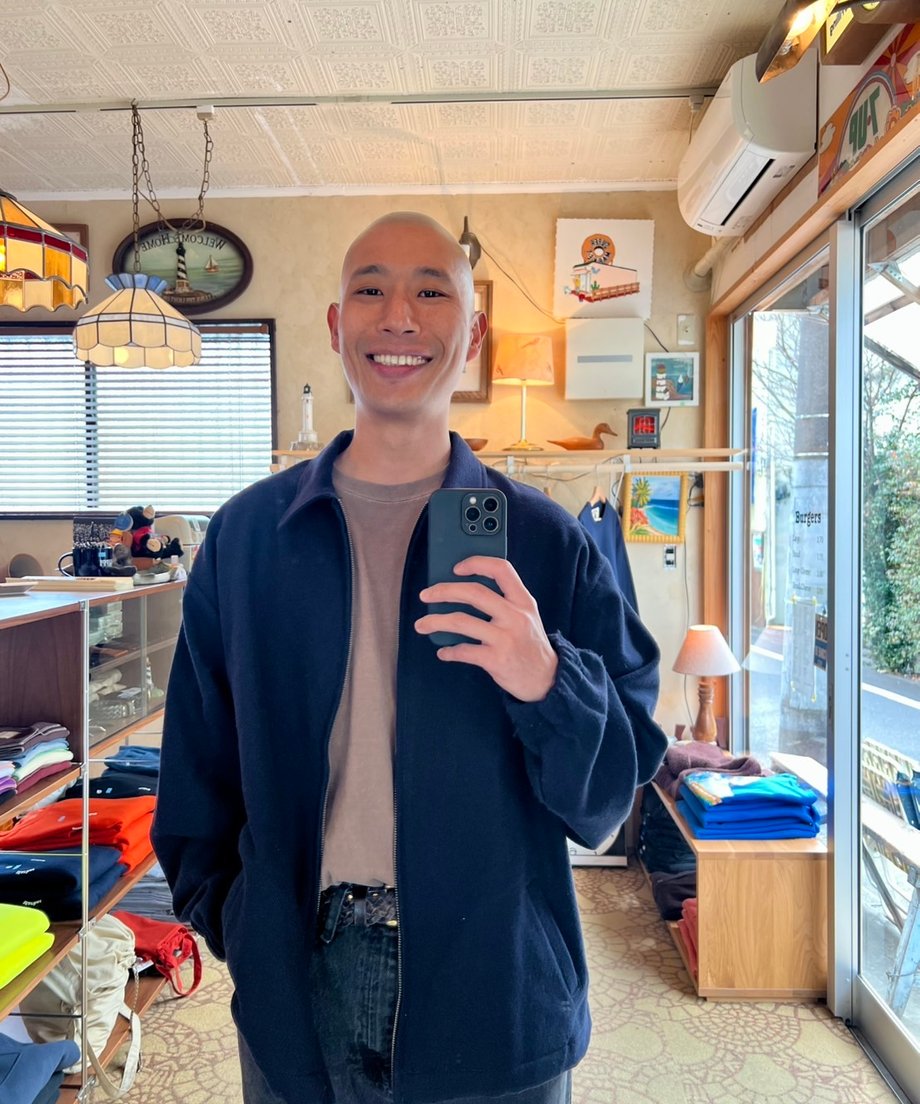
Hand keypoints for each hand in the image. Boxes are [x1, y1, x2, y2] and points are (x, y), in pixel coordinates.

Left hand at [415, 556, 557, 701]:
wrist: (547, 679)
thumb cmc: (530, 644)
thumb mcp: (527, 616)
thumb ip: (505, 601)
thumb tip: (463, 590)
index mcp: (523, 601)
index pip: (501, 570)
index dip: (476, 563)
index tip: (456, 568)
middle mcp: (515, 616)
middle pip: (474, 593)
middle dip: (444, 591)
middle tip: (426, 595)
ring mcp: (505, 638)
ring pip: (462, 622)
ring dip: (436, 622)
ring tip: (421, 624)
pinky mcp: (497, 660)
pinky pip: (464, 651)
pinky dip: (449, 651)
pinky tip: (443, 652)